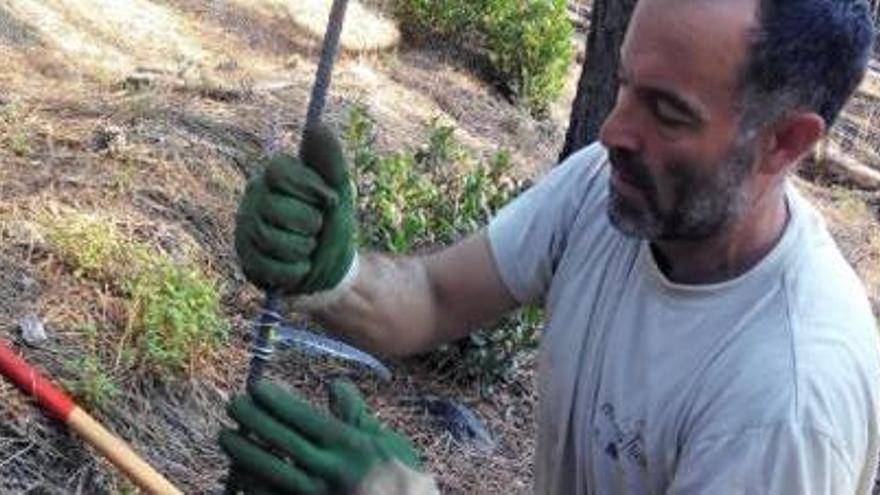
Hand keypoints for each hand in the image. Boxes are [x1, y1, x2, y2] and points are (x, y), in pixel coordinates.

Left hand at [220, 380, 427, 494]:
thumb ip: (355, 413)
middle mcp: (333, 471)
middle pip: (282, 442)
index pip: (305, 419)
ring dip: (245, 454)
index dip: (277, 402)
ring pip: (271, 474)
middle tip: (232, 404)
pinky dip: (252, 487)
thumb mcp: (385, 440)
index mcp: (352, 447)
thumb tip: (333, 384)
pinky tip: (238, 474)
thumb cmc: (400, 476)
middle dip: (254, 421)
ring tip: (227, 437)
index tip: (255, 389)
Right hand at [235, 125, 355, 294]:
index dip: (309, 187)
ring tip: (309, 248)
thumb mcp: (340, 191)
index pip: (278, 170)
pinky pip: (268, 267)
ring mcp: (244, 229)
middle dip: (309, 223)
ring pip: (269, 238)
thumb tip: (317, 125)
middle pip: (274, 207)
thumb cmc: (334, 223)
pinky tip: (301, 267)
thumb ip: (330, 160)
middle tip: (317, 228)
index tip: (329, 200)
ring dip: (303, 249)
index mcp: (273, 176)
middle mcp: (252, 198)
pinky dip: (295, 271)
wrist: (334, 268)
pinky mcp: (245, 260)